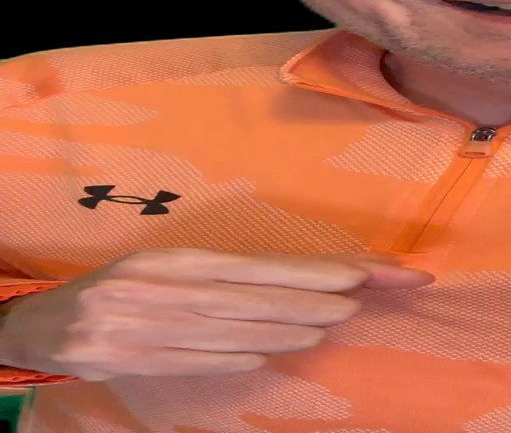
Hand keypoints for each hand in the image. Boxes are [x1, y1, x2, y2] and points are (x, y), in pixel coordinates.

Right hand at [0, 247, 433, 380]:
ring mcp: (143, 328)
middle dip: (310, 297)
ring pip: (230, 329)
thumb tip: (295, 283)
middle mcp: (159, 289)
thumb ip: (220, 277)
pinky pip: (193, 359)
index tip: (359, 271)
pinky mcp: (128, 360)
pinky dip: (234, 355)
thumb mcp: (163, 269)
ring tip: (330, 323)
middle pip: (251, 296)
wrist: (39, 324)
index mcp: (173, 260)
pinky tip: (270, 350)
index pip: (258, 265)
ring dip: (285, 328)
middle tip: (359, 298)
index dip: (311, 269)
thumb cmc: (120, 289)